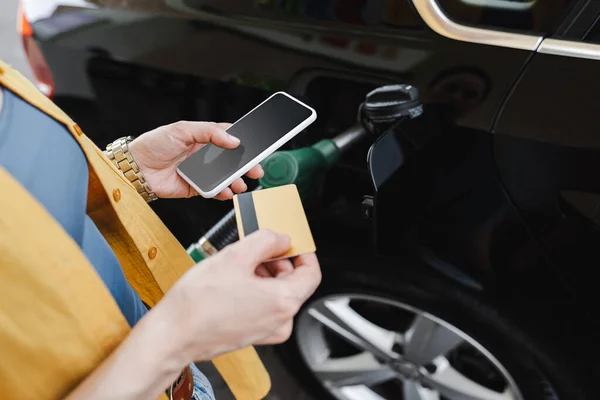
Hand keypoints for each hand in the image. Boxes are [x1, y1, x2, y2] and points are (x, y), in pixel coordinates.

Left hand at [128, 121, 263, 199]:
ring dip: (236, 181)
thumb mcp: (182, 129)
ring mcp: (201, 172)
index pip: (228, 138)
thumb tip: (233, 140)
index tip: (256, 147)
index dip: (243, 142)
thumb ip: (210, 132)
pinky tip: (226, 192)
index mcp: (203, 138)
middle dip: (246, 166)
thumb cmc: (153, 144)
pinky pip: (213, 192)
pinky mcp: (195, 188)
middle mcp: (204, 155)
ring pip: (225, 178)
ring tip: (240, 184)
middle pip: (231, 161)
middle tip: (255, 169)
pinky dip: (222, 193)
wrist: (135, 168)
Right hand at [162, 229, 321, 361]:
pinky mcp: (252, 334)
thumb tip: (281, 239)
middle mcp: (281, 320)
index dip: (302, 252)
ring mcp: (267, 331)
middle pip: (294, 282)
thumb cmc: (199, 303)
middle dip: (278, 261)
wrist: (173, 335)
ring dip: (264, 274)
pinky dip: (256, 290)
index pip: (312, 273)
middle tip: (257, 248)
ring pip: (277, 293)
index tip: (290, 241)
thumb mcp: (236, 256)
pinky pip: (264, 306)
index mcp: (284, 302)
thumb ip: (266, 241)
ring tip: (240, 264)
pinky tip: (234, 281)